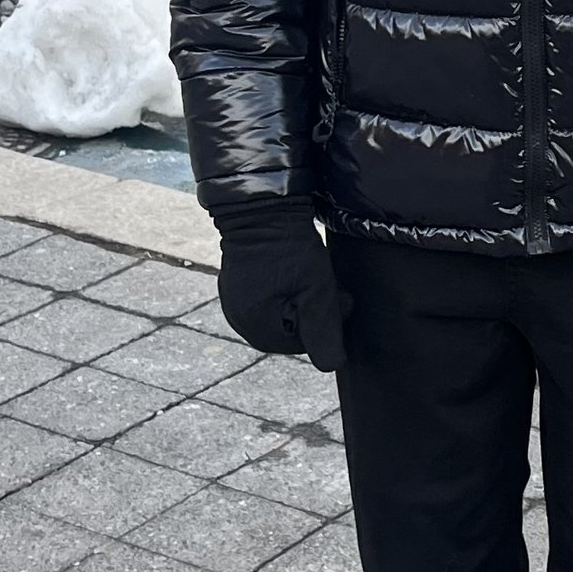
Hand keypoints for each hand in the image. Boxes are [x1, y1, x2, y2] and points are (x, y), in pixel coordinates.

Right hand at [215, 201, 345, 369]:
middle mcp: (239, 318)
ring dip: (301, 300)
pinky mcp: (236, 285)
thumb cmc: (290, 247)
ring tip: (312, 275)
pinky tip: (296, 272)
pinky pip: (268, 300)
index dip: (325, 324)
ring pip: (280, 314)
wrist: (261, 204)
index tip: (339, 299)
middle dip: (313, 312)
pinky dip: (286, 291)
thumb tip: (332, 367)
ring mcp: (233, 301)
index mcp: (255, 325)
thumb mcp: (316, 289)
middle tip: (331, 286)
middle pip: (289, 331)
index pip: (301, 344)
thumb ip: (324, 329)